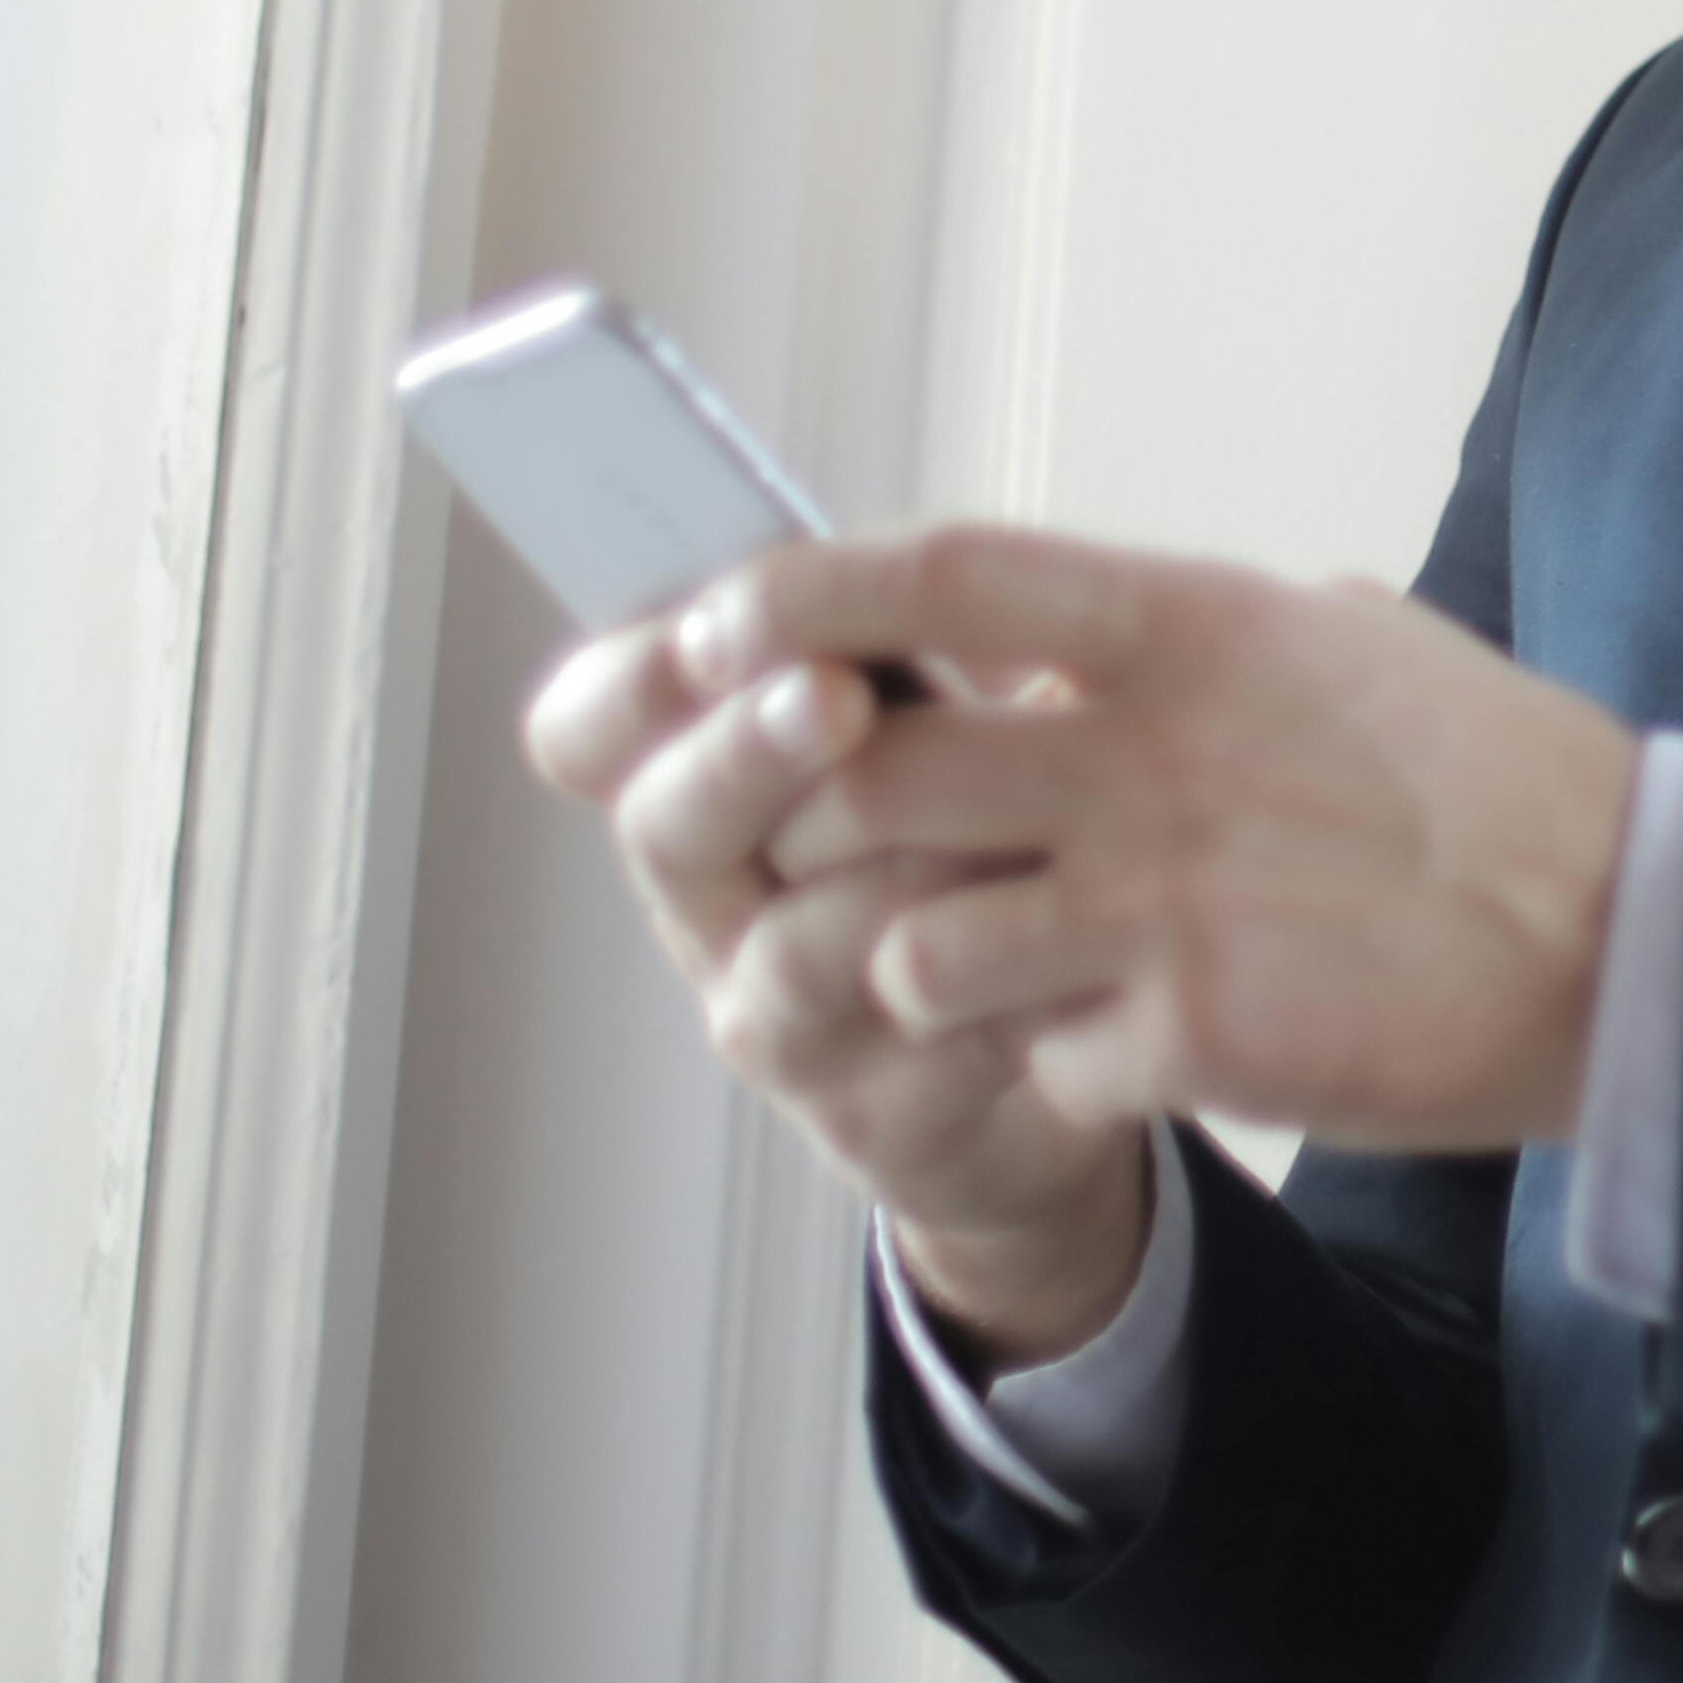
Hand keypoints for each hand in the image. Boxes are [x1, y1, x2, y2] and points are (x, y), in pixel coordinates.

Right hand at [523, 611, 1153, 1363]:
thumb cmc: (1002, 825)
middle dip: (753, 749)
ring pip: (803, 943)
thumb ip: (894, 637)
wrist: (1095, 1020)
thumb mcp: (948, 710)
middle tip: (836, 690)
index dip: (628, 681)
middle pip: (670, 828)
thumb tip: (877, 558)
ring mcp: (785, 1030)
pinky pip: (932, 1039)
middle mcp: (712, 914)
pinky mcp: (884, 1125)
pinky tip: (1076, 916)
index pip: (587, 730)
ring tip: (1009, 808)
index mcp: (705, 786)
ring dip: (910, 861)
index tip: (709, 626)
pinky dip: (1008, 968)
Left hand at [700, 526, 1641, 1157]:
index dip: (803, 596)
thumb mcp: (1351, 642)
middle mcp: (1155, 750)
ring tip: (970, 987)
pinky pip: (1028, 1066)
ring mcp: (1164, 900)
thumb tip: (1113, 631)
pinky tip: (1113, 1059)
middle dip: (811, 832)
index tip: (717, 619)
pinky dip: (1043, 1075)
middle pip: (875, 776)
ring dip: (911, 976)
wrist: (1627, 934)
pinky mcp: (1190, 1037)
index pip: (944, 577)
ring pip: (911, 942)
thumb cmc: (1503, 779)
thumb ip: (1210, 634)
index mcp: (1192, 627)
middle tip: (815, 866)